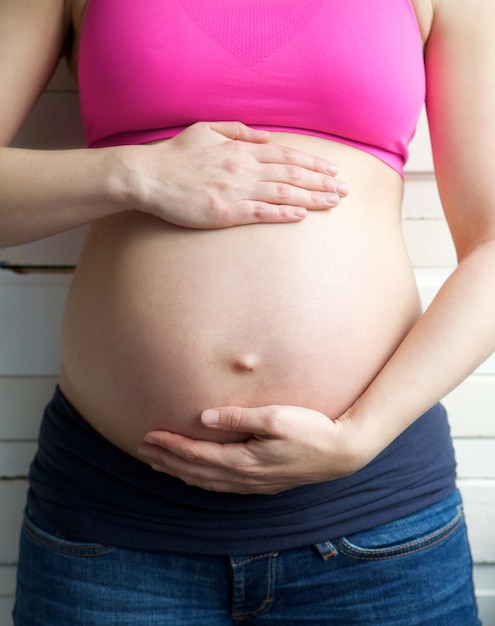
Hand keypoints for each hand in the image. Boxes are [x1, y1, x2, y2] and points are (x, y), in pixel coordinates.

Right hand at [129, 122, 348, 228]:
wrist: (148, 176)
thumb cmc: (176, 155)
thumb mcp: (206, 130)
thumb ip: (238, 130)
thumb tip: (266, 136)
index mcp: (240, 149)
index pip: (286, 155)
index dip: (312, 163)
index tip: (333, 170)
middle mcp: (243, 167)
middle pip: (291, 173)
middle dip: (322, 181)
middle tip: (345, 190)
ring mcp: (235, 190)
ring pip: (282, 192)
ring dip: (312, 197)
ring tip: (334, 202)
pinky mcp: (225, 212)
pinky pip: (261, 213)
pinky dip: (283, 213)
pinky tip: (302, 215)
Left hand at [138, 405, 363, 494]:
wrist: (341, 453)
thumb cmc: (311, 430)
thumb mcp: (275, 417)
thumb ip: (238, 418)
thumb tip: (204, 418)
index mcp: (244, 460)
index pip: (197, 455)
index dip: (171, 446)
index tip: (149, 436)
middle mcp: (244, 478)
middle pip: (195, 471)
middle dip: (167, 460)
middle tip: (143, 450)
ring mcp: (253, 484)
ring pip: (206, 482)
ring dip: (180, 472)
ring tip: (159, 464)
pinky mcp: (261, 484)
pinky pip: (220, 487)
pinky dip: (200, 481)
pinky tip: (195, 476)